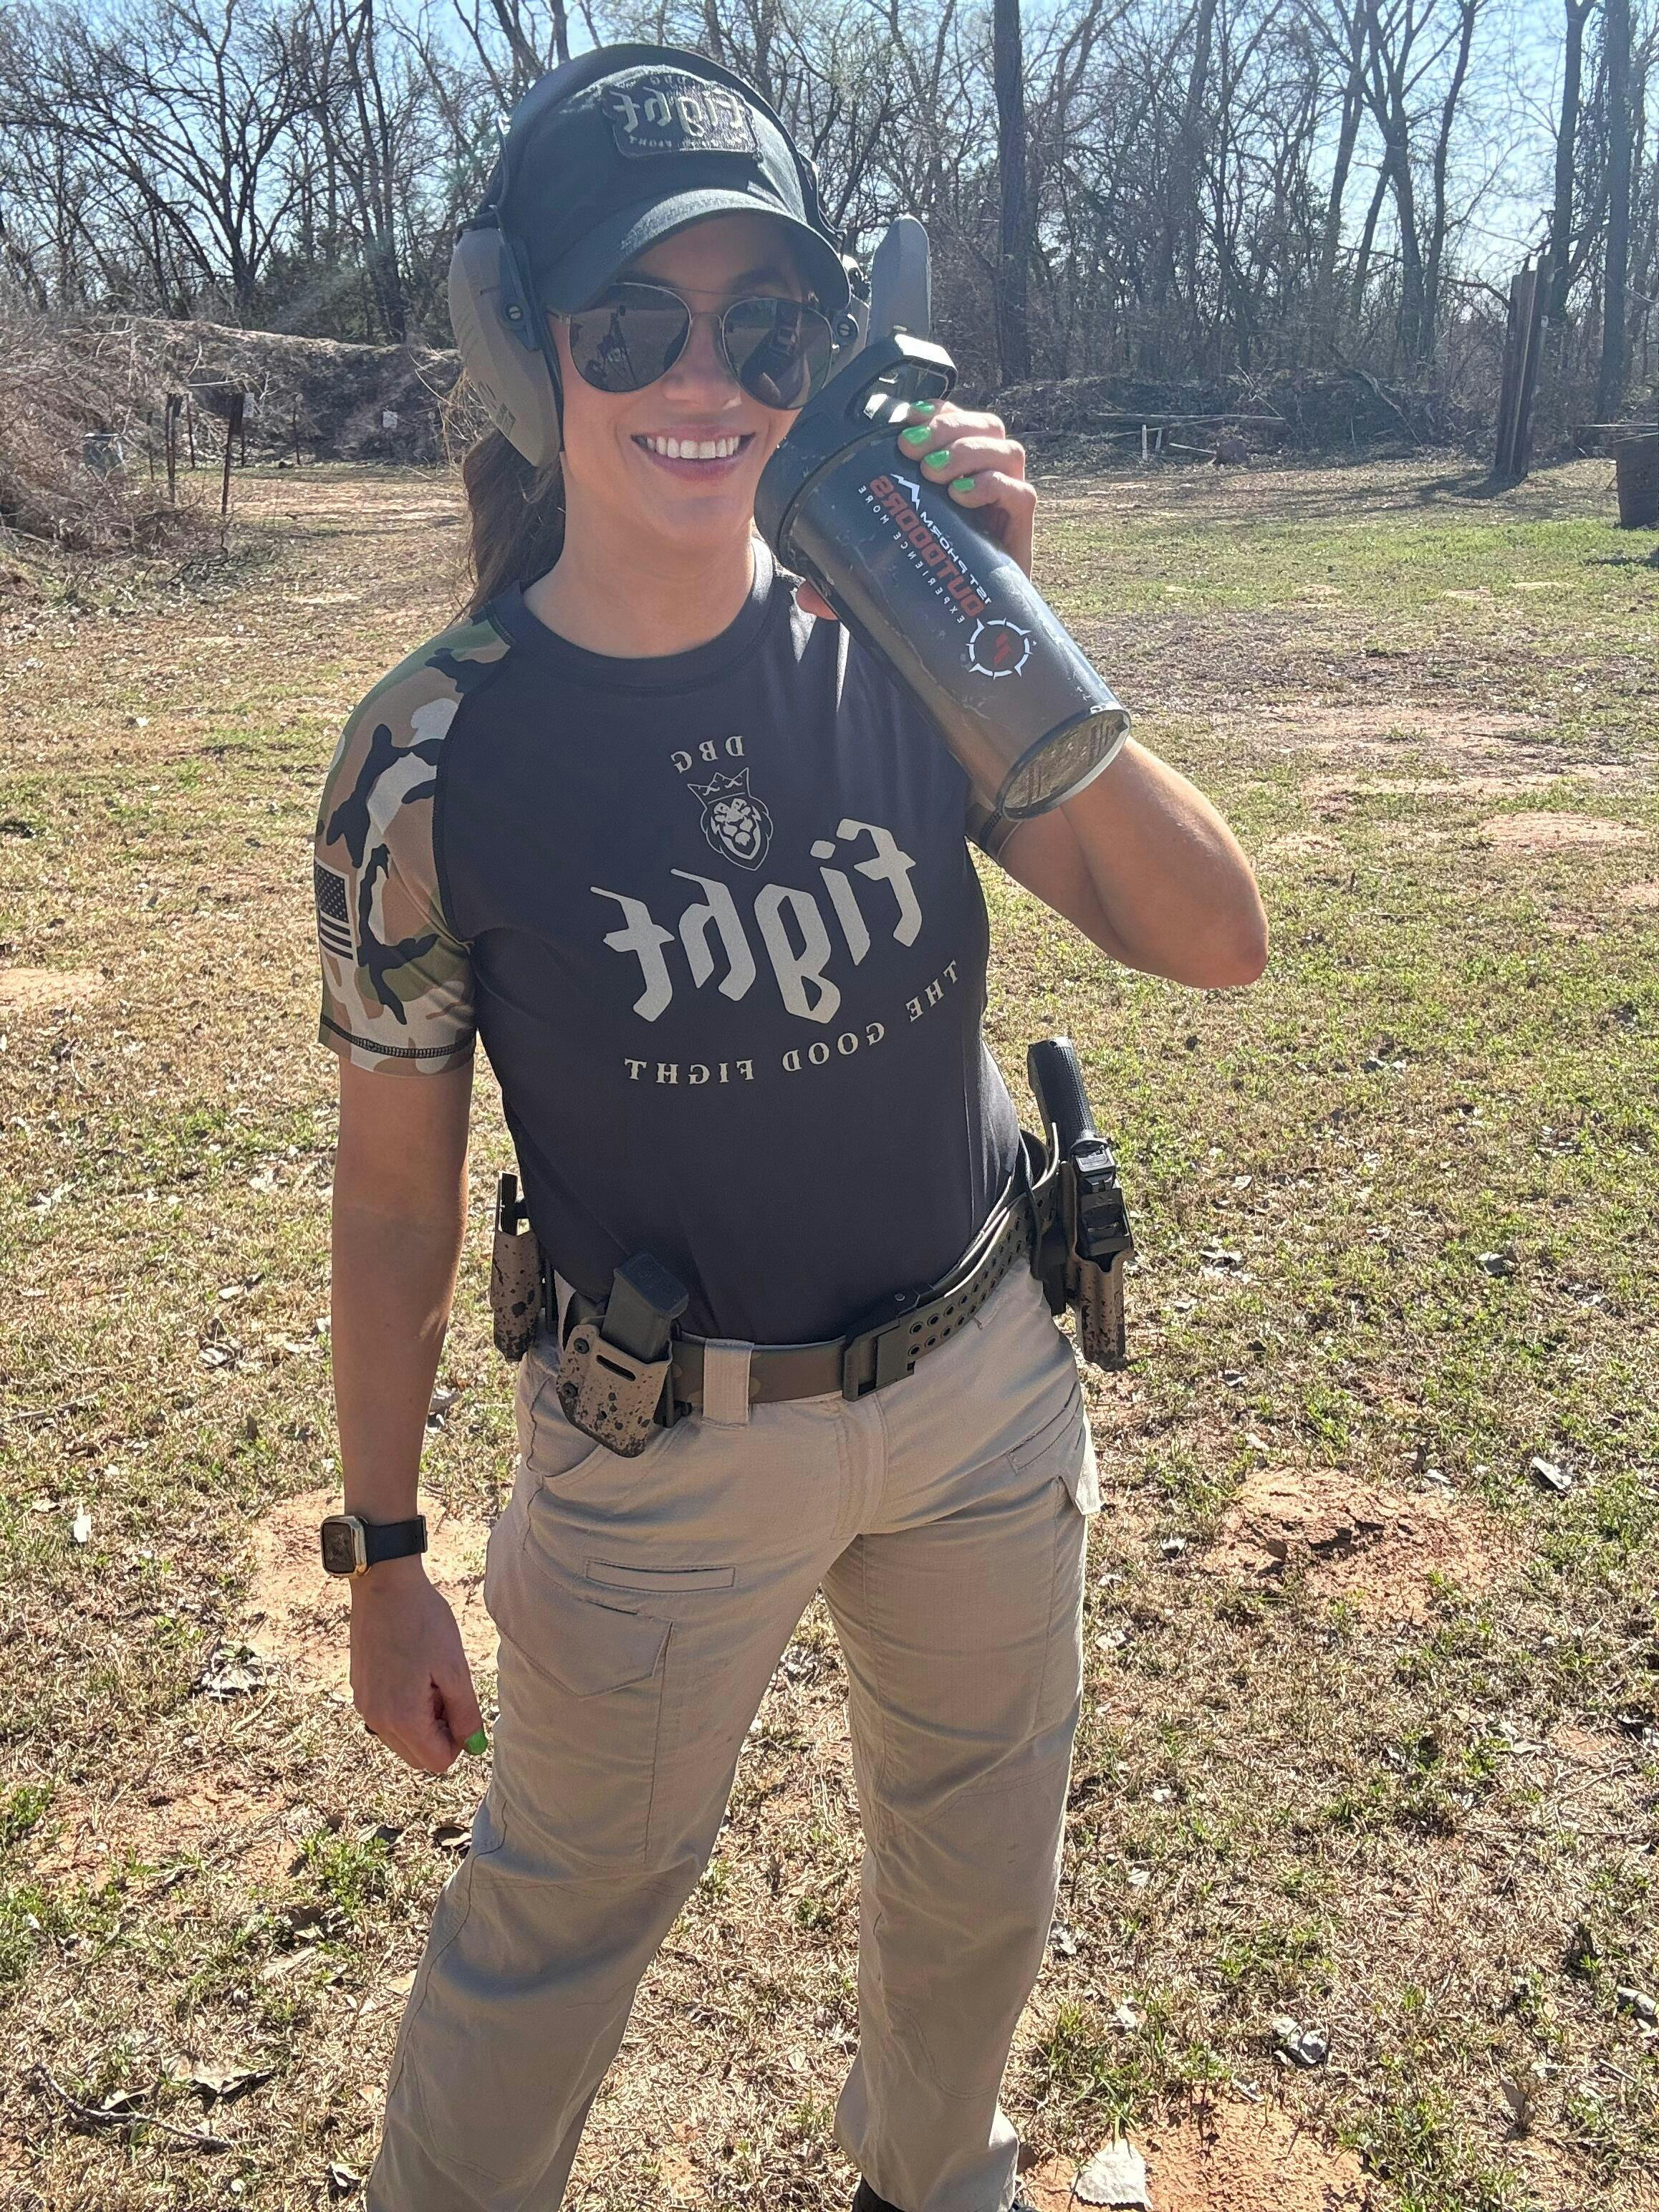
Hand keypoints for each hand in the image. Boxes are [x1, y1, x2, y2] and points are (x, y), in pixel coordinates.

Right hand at [349, 1556, 484, 1774]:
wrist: (384, 1586)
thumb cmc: (423, 1622)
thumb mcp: (454, 1667)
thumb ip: (465, 1713)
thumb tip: (474, 1745)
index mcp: (402, 1718)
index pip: (437, 1762)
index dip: (458, 1741)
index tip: (461, 1707)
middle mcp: (376, 1720)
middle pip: (417, 1757)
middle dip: (439, 1734)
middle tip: (447, 1691)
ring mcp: (364, 1706)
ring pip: (402, 1740)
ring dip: (422, 1721)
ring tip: (429, 1679)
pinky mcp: (359, 1691)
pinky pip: (387, 1718)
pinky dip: (404, 1708)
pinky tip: (412, 1671)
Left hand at [794, 399, 1035, 622]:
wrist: (972, 640)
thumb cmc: (930, 592)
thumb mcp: (882, 577)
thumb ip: (844, 582)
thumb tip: (805, 595)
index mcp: (956, 477)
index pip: (955, 423)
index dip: (935, 410)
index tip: (904, 419)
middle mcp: (986, 483)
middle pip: (984, 426)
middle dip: (947, 426)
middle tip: (911, 448)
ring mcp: (1006, 506)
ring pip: (1006, 449)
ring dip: (968, 450)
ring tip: (934, 472)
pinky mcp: (1021, 533)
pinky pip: (1021, 494)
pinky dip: (993, 486)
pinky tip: (962, 497)